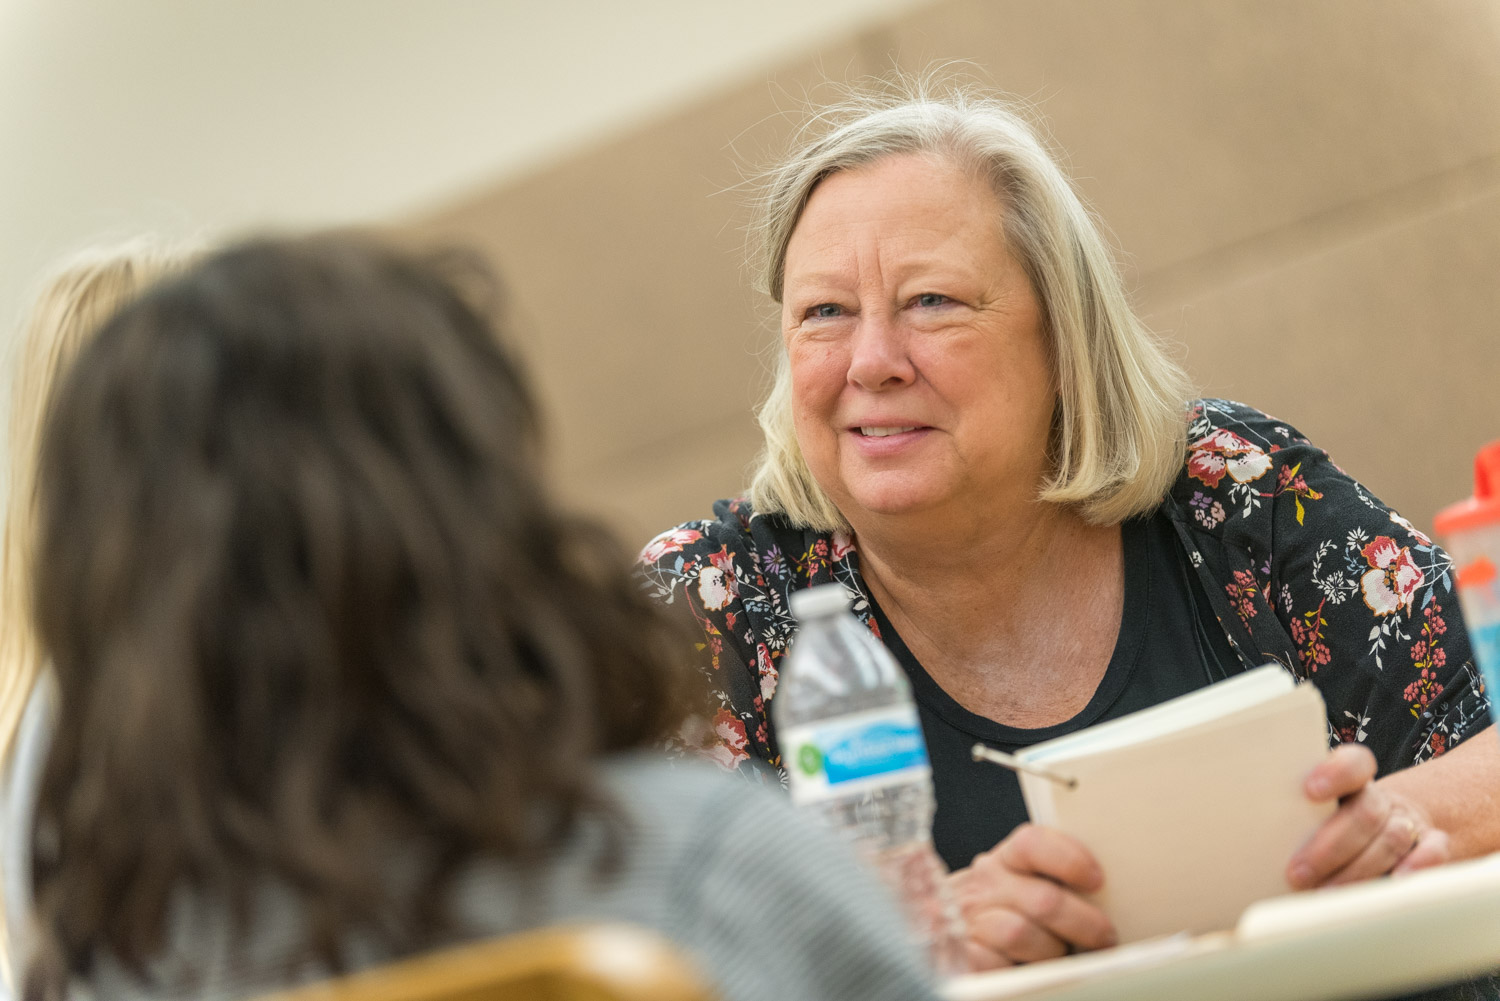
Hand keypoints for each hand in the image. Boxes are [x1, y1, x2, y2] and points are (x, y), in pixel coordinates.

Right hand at [949, 823, 1116, 970]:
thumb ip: (1051, 881)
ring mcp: (969, 919)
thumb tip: (1110, 896)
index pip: (1032, 843)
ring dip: (1050, 951)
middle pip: (1043, 898)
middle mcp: (984, 885)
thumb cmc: (999, 912)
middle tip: (1104, 938)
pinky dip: (1016, 970)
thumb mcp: (1021, 886)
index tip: (1097, 880)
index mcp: (1005, 861)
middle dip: (1083, 923)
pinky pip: (994, 963)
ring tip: (1058, 957)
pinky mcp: (959, 952)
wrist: (942, 933)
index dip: (1068, 858)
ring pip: (1019, 932)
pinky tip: (1024, 968)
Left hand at [1287, 743, 1450, 889]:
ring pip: (1391, 840)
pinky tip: (1393, 883)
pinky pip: (1433, 853)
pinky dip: (1416, 868)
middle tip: (1298, 873)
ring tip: (1325, 895)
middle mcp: (1381, 799)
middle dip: (1330, 847)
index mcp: (1352, 782)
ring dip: (1357, 871)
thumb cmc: (1337, 822)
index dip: (1335, 773)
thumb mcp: (1316, 813)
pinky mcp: (1433, 845)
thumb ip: (1297, 819)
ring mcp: (1409, 821)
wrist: (1395, 822)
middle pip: (1365, 813)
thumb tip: (1258, 837)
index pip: (1352, 764)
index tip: (1309, 791)